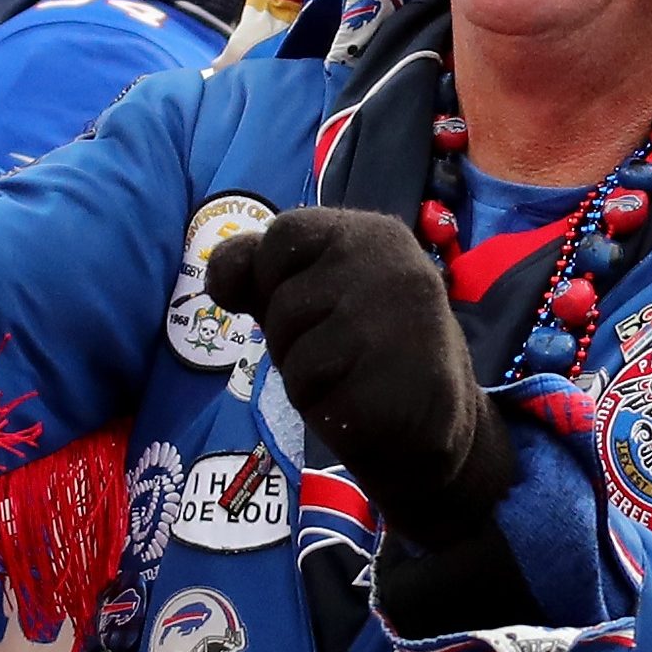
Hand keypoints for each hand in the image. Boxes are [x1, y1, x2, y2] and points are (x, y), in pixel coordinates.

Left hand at [210, 209, 509, 542]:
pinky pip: (316, 402)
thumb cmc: (361, 344)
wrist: (431, 417)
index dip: (271, 276)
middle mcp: (392, 270)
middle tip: (342, 351)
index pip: (282, 234)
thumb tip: (220, 278)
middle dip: (291, 338)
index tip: (306, 299)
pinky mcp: (396, 388)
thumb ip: (261, 272)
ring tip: (353, 378)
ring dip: (307, 381)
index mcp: (372, 234)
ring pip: (294, 359)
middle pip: (282, 305)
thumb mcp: (310, 292)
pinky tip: (365, 408)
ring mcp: (398, 330)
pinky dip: (328, 414)